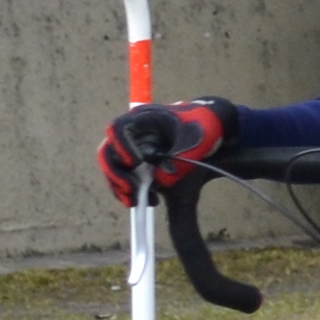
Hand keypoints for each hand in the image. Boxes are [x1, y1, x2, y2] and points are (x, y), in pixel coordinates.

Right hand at [102, 100, 234, 204]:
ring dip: (122, 188)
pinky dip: (131, 191)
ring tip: (139, 201)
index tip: (136, 162)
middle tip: (132, 191)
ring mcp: (133, 147)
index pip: (118, 129)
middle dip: (116, 175)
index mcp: (144, 118)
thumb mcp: (194, 142)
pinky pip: (126, 177)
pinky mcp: (138, 162)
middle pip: (109, 153)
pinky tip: (150, 200)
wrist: (211, 126)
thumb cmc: (203, 126)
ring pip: (114, 169)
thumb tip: (159, 182)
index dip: (122, 147)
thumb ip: (178, 161)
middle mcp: (132, 132)